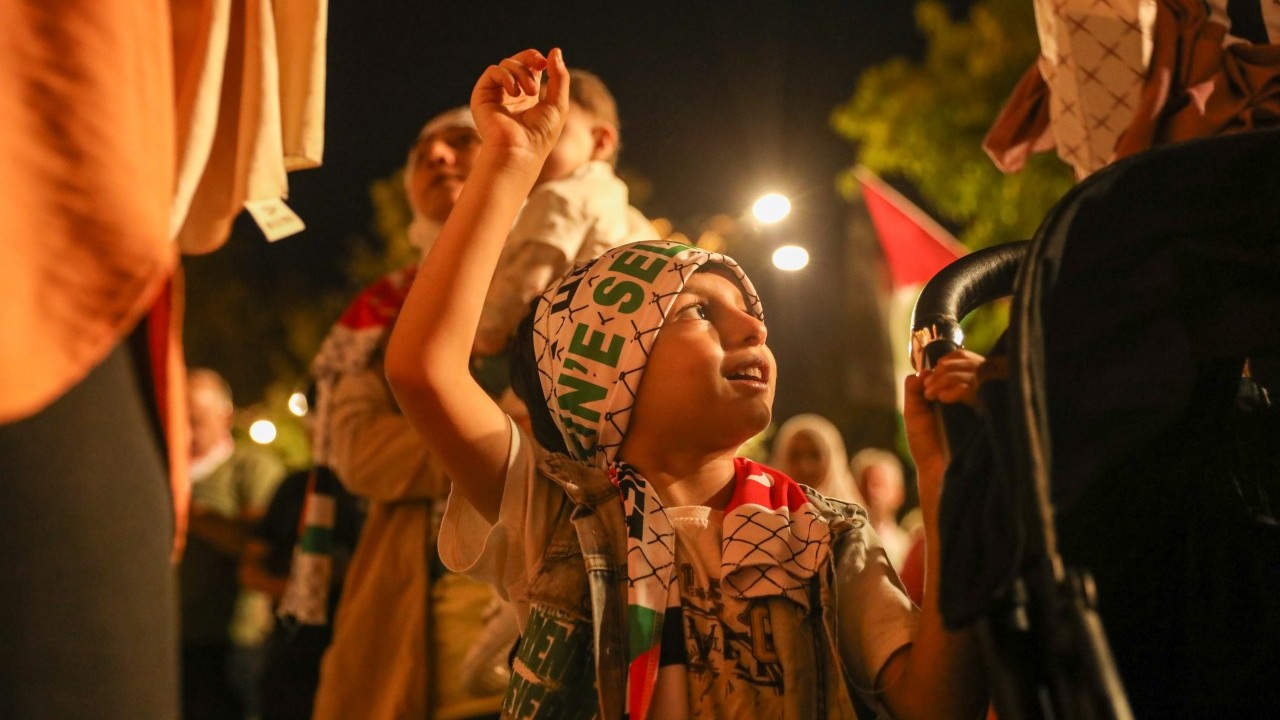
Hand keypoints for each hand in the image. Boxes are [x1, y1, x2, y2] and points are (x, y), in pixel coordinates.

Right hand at [470, 48, 569, 164]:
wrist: (520, 151)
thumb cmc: (540, 135)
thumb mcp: (558, 104)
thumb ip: (559, 77)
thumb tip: (555, 51)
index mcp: (528, 97)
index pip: (530, 67)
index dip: (537, 60)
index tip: (545, 63)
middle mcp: (510, 94)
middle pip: (518, 61)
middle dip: (530, 60)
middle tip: (540, 66)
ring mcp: (496, 94)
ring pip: (507, 64)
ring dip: (521, 72)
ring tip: (530, 92)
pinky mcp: (482, 95)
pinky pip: (493, 71)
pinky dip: (506, 75)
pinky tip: (515, 91)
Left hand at [903, 349, 983, 484]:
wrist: (934, 471)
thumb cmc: (927, 444)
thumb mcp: (914, 412)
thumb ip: (914, 389)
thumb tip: (921, 371)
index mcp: (961, 392)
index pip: (966, 363)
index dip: (950, 361)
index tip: (933, 371)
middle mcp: (975, 396)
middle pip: (972, 364)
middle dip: (946, 369)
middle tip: (928, 386)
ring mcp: (982, 405)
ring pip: (975, 374)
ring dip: (949, 377)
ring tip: (931, 395)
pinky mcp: (987, 416)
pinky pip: (978, 391)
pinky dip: (958, 389)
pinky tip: (942, 398)